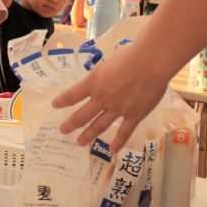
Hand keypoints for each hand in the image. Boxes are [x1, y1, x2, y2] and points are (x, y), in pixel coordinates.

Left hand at [54, 44, 169, 152]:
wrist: (151, 62)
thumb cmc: (131, 55)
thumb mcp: (108, 62)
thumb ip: (104, 73)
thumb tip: (105, 76)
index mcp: (93, 82)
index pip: (72, 95)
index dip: (62, 101)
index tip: (55, 105)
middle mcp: (102, 98)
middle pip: (81, 116)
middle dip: (70, 124)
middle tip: (63, 130)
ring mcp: (118, 109)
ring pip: (99, 126)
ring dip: (88, 135)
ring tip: (80, 142)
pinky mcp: (135, 115)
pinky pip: (124, 132)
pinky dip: (117, 142)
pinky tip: (112, 151)